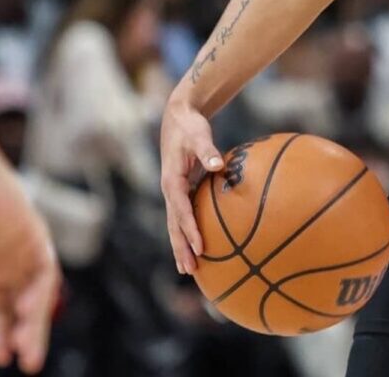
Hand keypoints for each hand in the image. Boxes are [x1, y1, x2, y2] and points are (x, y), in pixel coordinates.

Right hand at [0, 152, 59, 373]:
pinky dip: (38, 290)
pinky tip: (26, 311)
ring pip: (39, 292)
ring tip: (29, 348)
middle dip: (26, 335)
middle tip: (26, 365)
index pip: (6, 308)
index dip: (4, 333)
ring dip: (36, 320)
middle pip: (26, 305)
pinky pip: (44, 269)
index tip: (2, 360)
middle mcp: (14, 262)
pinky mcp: (35, 235)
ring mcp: (26, 249)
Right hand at [159, 94, 223, 274]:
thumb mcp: (199, 135)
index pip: (182, 211)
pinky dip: (186, 233)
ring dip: (180, 246)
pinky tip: (196, 246)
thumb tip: (218, 166)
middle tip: (189, 271)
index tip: (200, 248)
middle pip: (173, 225)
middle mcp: (169, 191)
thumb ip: (208, 151)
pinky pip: (183, 217)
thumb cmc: (191, 126)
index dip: (190, 230)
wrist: (179, 117)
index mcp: (172, 181)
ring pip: (175, 225)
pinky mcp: (180, 190)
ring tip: (188, 269)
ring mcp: (173, 192)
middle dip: (180, 248)